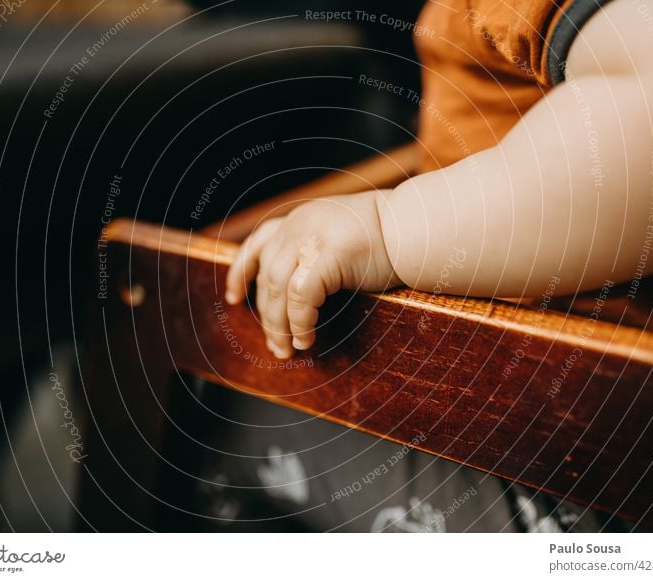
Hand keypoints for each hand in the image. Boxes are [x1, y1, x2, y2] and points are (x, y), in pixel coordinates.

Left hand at [225, 191, 401, 358]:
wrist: (420, 226)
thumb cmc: (391, 239)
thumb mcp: (342, 237)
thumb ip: (317, 253)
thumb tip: (300, 293)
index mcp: (301, 220)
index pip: (259, 243)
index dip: (241, 271)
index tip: (233, 297)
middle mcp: (299, 226)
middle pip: (267, 276)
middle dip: (266, 316)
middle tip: (274, 346)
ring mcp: (310, 238)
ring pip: (277, 289)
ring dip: (278, 325)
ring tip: (286, 350)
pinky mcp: (327, 255)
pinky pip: (301, 298)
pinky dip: (300, 323)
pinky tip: (306, 340)